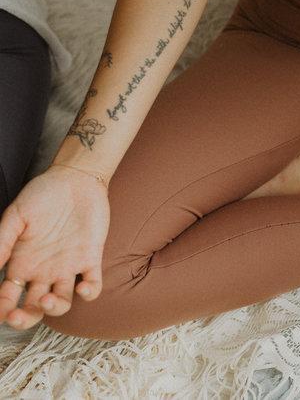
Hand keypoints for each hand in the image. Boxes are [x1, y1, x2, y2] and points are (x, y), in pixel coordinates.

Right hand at [0, 165, 109, 328]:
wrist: (75, 178)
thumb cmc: (42, 195)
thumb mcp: (15, 217)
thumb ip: (2, 243)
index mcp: (22, 264)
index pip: (8, 296)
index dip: (2, 308)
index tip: (0, 311)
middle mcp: (43, 271)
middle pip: (33, 307)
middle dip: (24, 318)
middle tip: (17, 316)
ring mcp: (68, 266)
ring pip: (61, 302)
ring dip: (54, 308)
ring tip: (47, 298)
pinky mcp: (91, 258)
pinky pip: (94, 284)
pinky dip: (90, 292)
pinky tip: (82, 286)